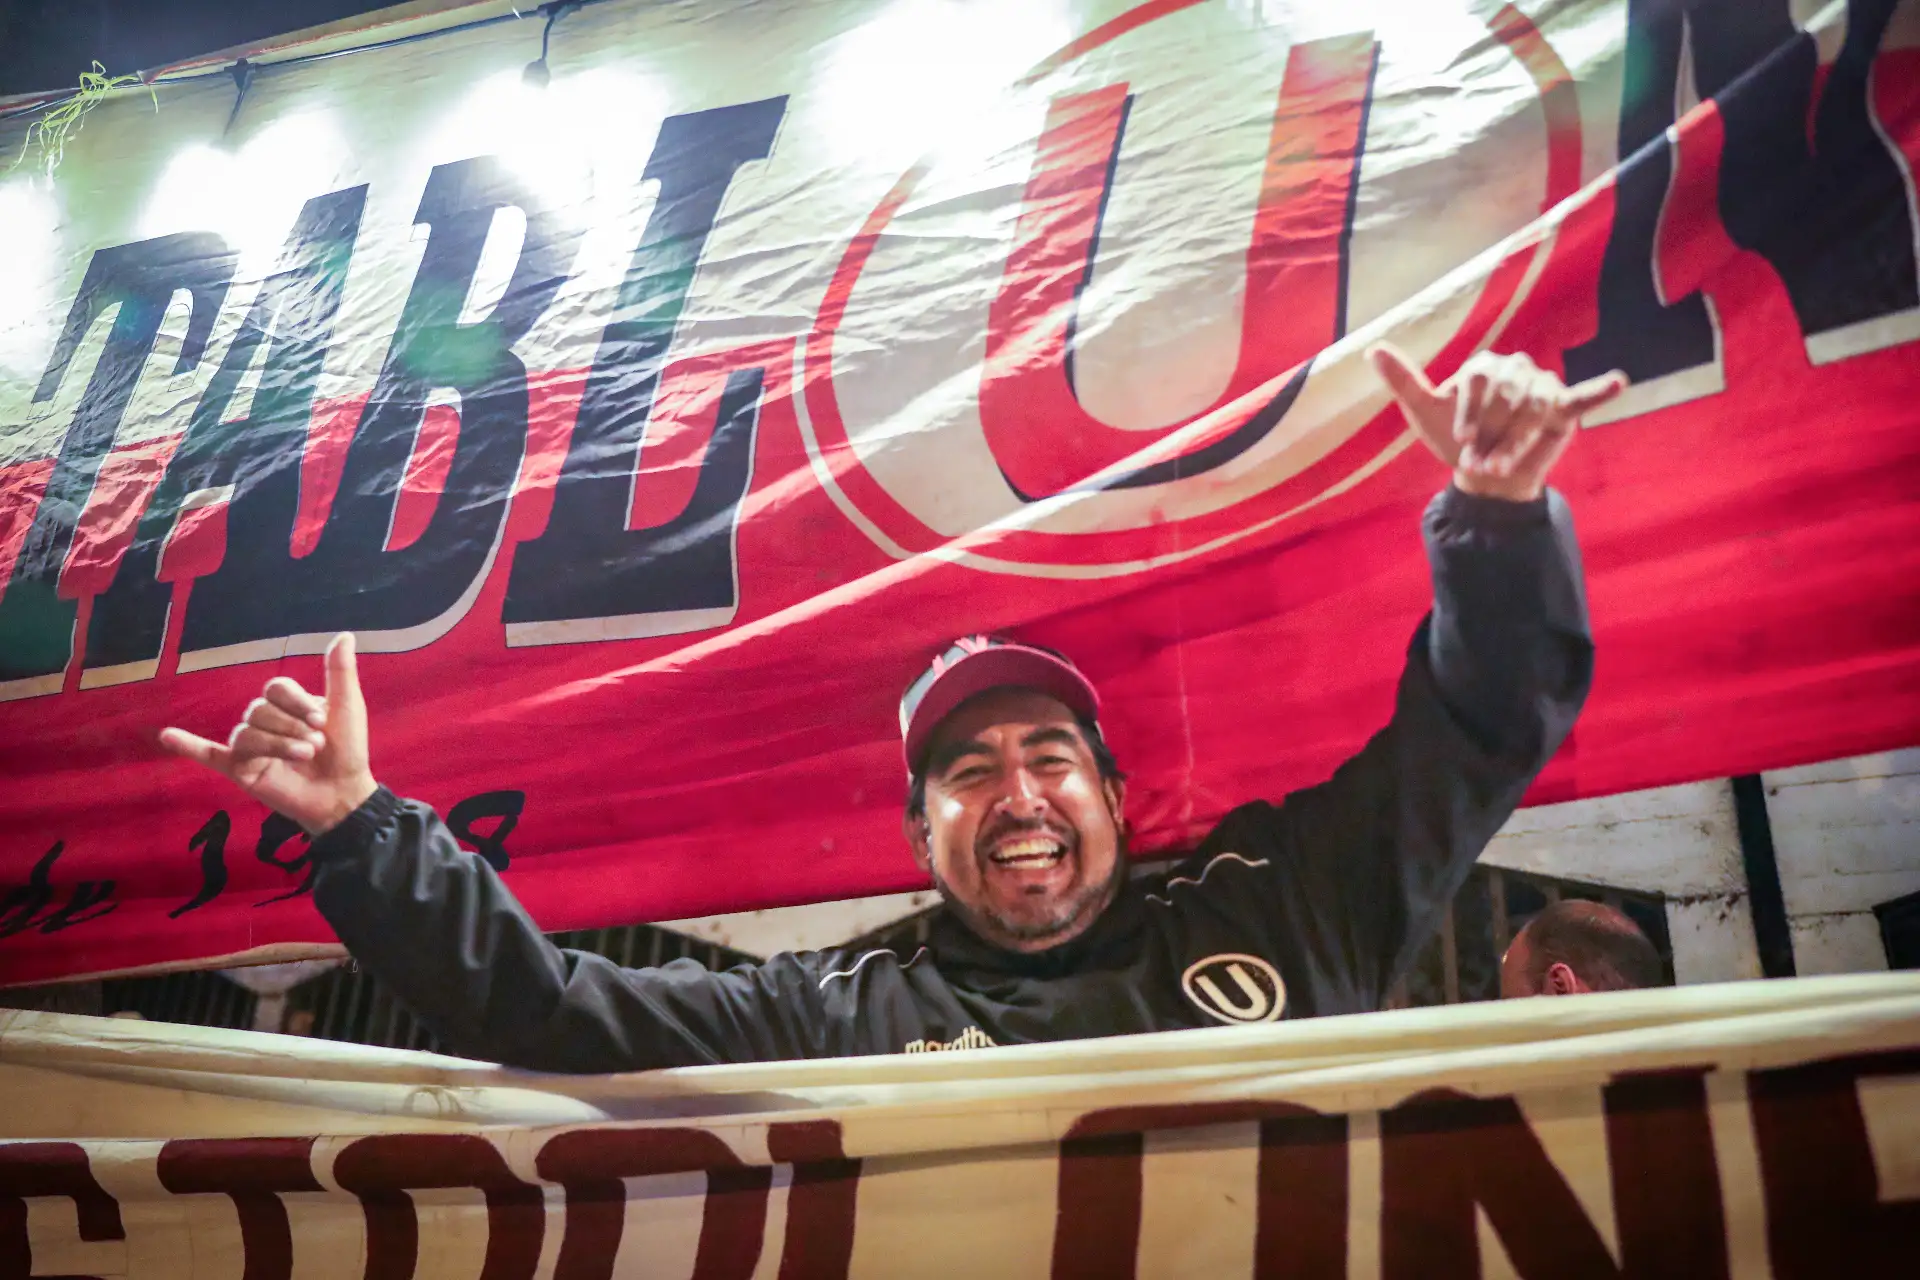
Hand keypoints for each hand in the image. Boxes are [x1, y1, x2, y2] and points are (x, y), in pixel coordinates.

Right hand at [160, 633, 376, 836]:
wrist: (344, 793)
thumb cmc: (347, 750)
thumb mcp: (347, 707)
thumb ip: (340, 672)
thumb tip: (345, 635)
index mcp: (287, 705)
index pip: (276, 688)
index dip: (296, 702)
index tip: (322, 720)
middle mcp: (265, 721)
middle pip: (259, 710)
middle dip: (290, 726)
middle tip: (315, 744)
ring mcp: (251, 746)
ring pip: (246, 733)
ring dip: (276, 743)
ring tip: (303, 755)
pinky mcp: (241, 770)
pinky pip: (209, 755)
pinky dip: (189, 746)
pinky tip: (168, 736)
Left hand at [1369, 344, 1626, 501]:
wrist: (1483, 475)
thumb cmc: (1452, 440)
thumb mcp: (1423, 411)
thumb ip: (1403, 380)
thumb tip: (1370, 349)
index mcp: (1484, 364)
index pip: (1480, 382)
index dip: (1471, 416)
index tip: (1463, 443)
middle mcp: (1516, 368)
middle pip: (1508, 397)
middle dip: (1492, 434)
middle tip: (1481, 461)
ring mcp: (1542, 386)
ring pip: (1533, 411)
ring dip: (1516, 442)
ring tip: (1500, 465)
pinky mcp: (1563, 408)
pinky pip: (1583, 397)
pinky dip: (1600, 391)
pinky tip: (1617, 382)